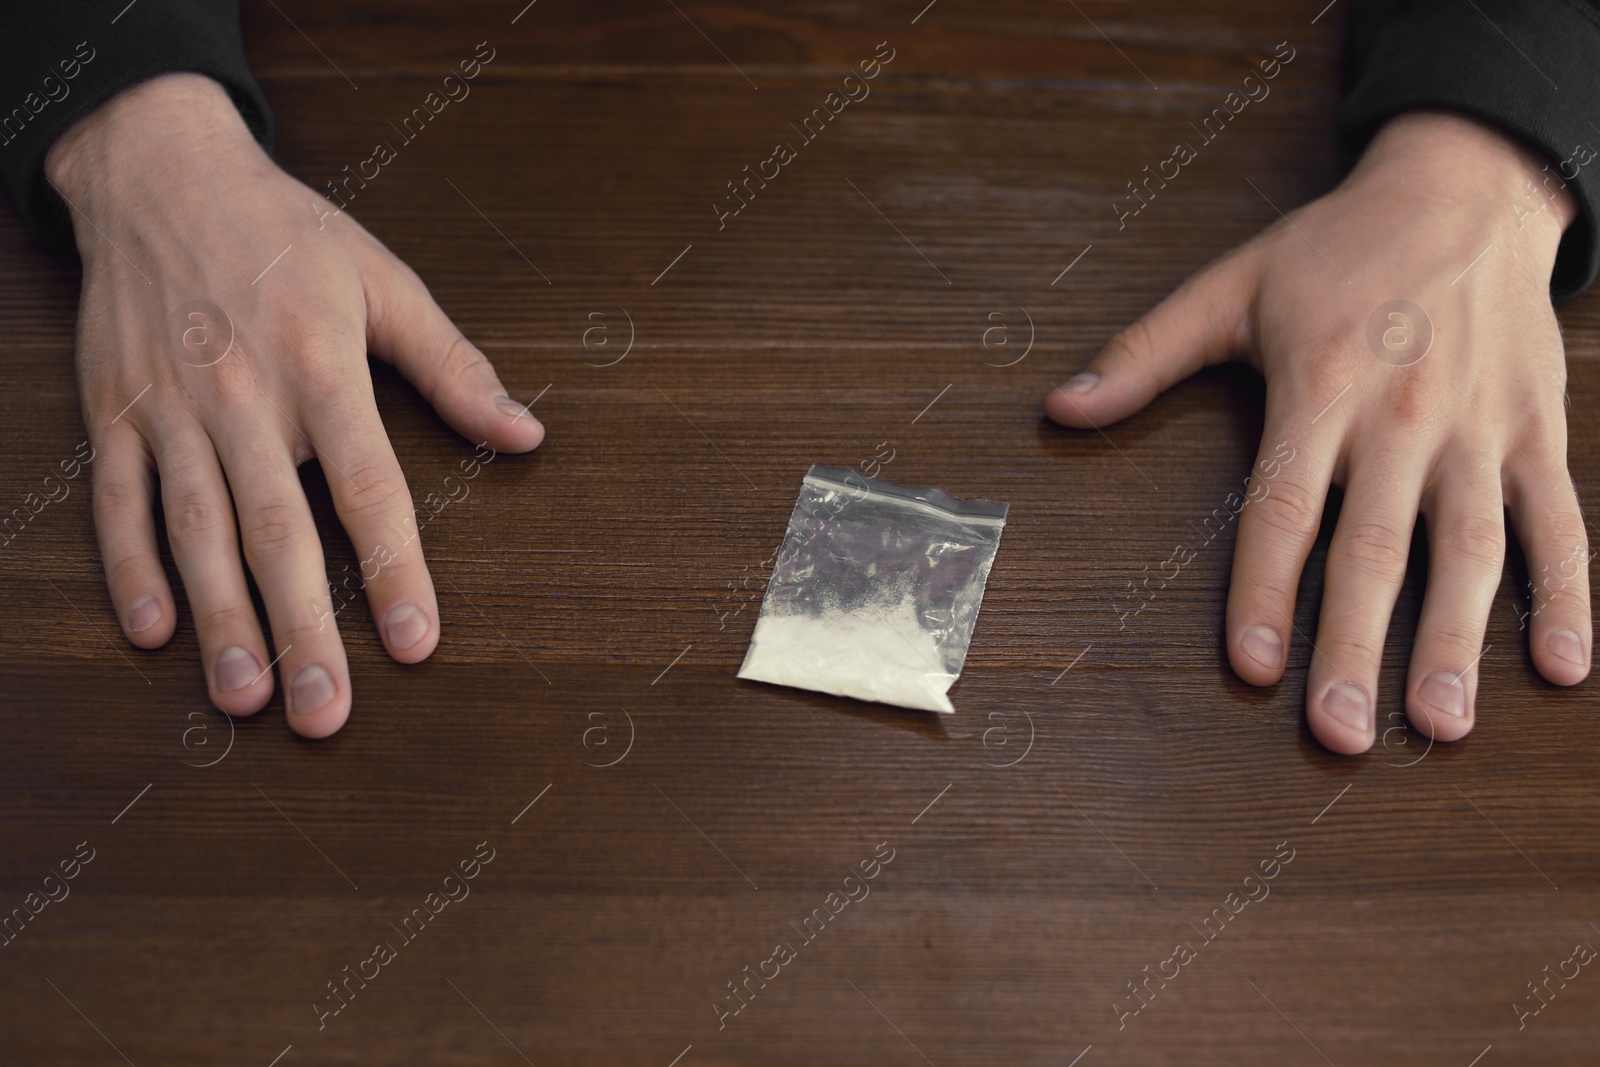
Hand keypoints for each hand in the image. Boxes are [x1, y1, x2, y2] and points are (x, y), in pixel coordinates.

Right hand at [48, 74, 544, 737]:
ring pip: (197, 531)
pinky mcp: (114, 411)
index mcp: (322, 367)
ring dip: (221, 620)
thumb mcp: (384, 281)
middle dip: (304, 630)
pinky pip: (119, 500)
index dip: (397, 571)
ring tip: (243, 699)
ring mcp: (171, 408)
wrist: (160, 172)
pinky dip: (130, 566)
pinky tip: (150, 631)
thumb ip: (453, 365)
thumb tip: (526, 435)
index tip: (418, 645)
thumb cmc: (285, 234)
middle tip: (323, 713)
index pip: (368, 487)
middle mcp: (245, 397)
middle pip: (279, 532)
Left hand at [1046, 110, 1591, 753]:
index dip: (1263, 590)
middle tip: (1339, 734)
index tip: (1253, 667)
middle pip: (1374, 549)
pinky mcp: (1537, 431)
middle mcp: (1401, 416)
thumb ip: (1146, 354)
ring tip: (1441, 724)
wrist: (1467, 186)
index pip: (1283, 507)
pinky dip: (1569, 592)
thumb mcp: (1231, 284)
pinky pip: (1559, 521)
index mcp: (1319, 385)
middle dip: (1354, 647)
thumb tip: (1062, 407)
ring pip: (1471, 549)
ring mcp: (1477, 428)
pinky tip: (1565, 667)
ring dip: (1457, 641)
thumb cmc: (1339, 247)